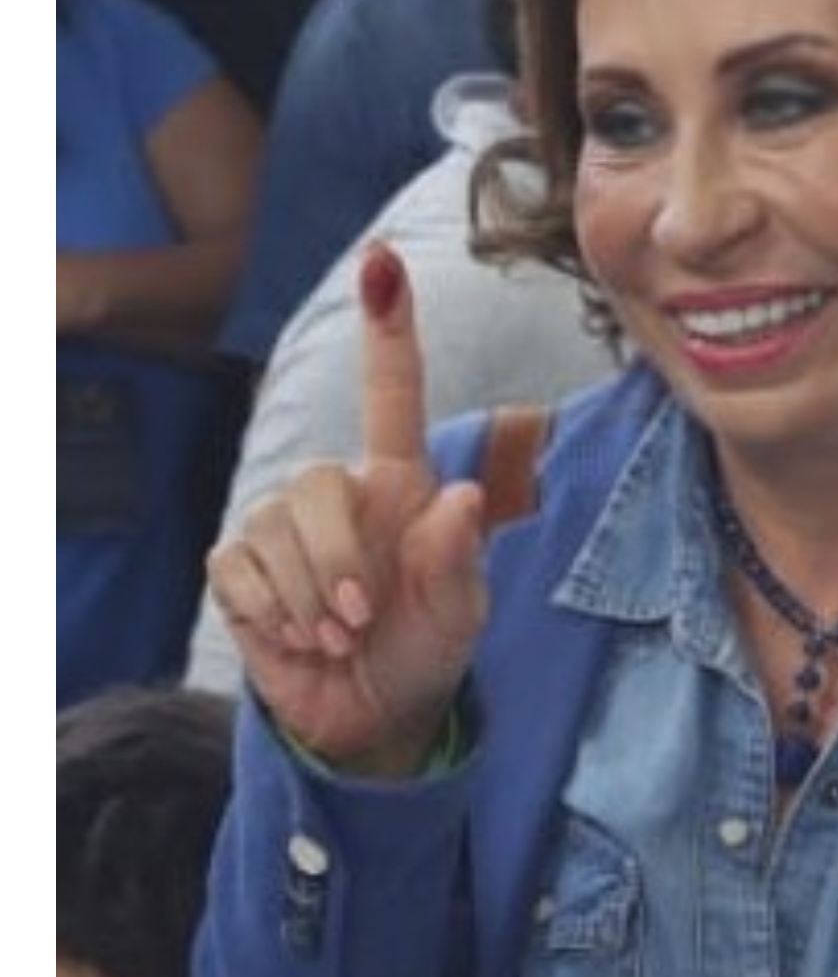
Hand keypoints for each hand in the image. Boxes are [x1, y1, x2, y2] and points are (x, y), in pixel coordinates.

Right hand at [204, 244, 488, 775]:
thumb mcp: (461, 613)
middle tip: (362, 617)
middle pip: (318, 483)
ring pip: (274, 526)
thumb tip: (460, 497)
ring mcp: (278, 525)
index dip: (387, 332)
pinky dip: (273, 612)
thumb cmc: (426, 648)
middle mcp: (337, 492)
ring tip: (340, 634)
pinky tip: (300, 637)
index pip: (392, 397)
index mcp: (401, 486)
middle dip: (339, 558)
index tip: (383, 265)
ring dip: (311, 595)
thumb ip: (457, 559)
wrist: (375, 712)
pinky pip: (239, 568)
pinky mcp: (237, 567)